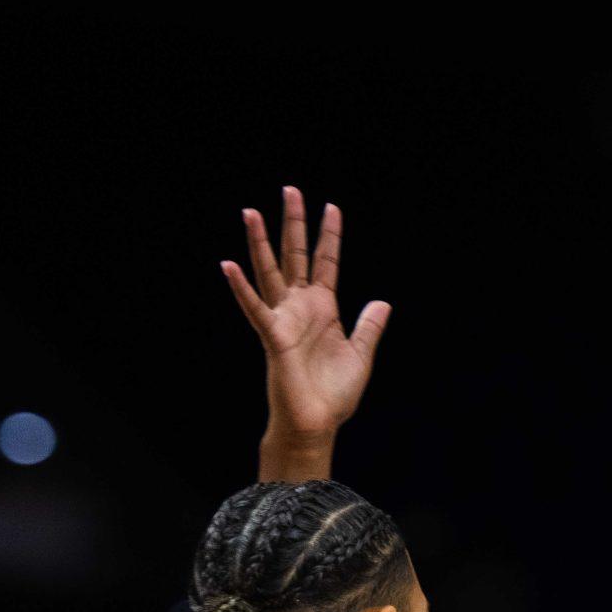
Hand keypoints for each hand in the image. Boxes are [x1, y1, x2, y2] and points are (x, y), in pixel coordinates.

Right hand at [222, 186, 391, 446]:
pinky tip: (229, 265)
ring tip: (250, 211)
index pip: (325, 262)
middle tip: (290, 189)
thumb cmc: (334, 393)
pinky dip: (241, 288)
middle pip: (295, 256)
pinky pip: (255, 308)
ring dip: (259, 242)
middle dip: (293, 224)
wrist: (318, 422)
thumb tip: (383, 302)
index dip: (329, 236)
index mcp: (323, 309)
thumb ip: (370, 327)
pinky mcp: (273, 337)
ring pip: (269, 272)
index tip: (331, 206)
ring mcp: (284, 319)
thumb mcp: (361, 354)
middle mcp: (300, 308)